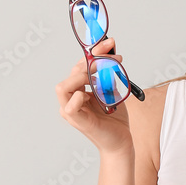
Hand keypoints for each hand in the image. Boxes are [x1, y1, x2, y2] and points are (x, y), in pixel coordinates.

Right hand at [55, 37, 133, 153]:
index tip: (110, 43)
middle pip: (72, 72)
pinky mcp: (77, 121)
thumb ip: (108, 74)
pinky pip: (69, 107)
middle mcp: (72, 99)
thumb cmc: (115, 118)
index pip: (79, 66)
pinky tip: (91, 94)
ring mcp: (71, 110)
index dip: (94, 52)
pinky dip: (79, 97)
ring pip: (63, 87)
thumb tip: (111, 51)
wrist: (122, 141)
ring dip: (83, 77)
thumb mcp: (112, 90)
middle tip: (113, 59)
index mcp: (78, 90)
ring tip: (102, 76)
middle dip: (93, 61)